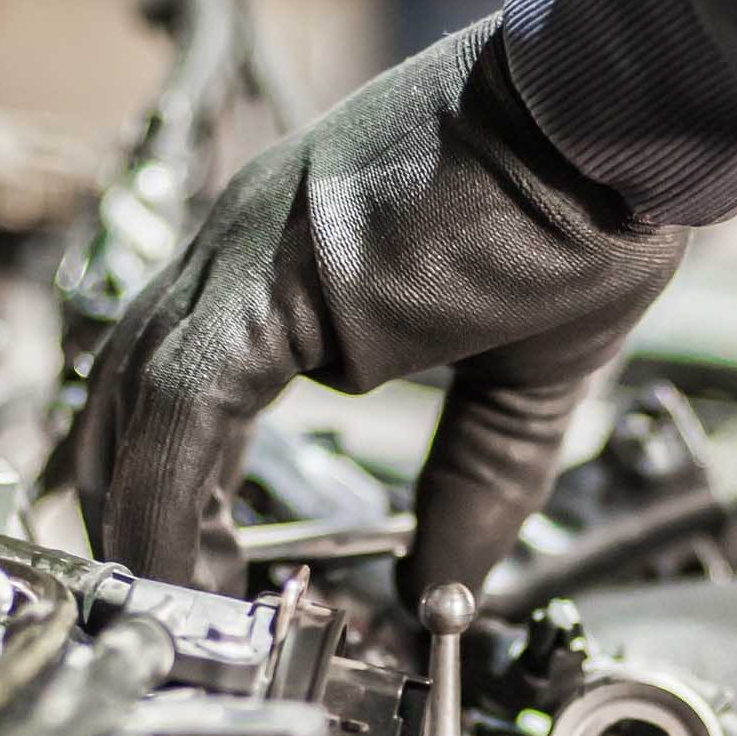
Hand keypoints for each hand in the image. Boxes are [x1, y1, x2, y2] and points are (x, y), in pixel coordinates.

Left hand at [69, 16, 687, 594]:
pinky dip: (172, 500)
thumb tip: (448, 589)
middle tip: (161, 596)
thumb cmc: (580, 209)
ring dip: (143, 518)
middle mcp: (246, 243)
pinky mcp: (267, 275)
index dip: (175, 483)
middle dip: (132, 505)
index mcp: (293, 257)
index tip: (204, 562)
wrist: (608, 128)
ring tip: (177, 608)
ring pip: (136, 401)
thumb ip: (472, 489)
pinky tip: (195, 569)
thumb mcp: (519, 383)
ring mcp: (245, 248)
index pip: (181, 381)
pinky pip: (182, 408)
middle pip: (128, 390)